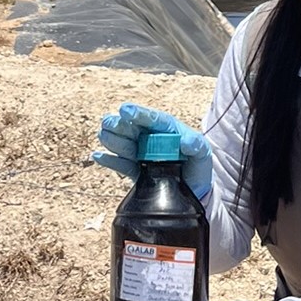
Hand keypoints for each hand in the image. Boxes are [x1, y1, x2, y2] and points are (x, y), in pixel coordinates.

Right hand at [91, 102, 211, 198]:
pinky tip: (98, 156)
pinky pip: (121, 165)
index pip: (152, 119)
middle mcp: (151, 139)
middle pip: (133, 130)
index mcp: (166, 130)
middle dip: (119, 125)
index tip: (125, 110)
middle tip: (107, 121)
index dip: (139, 114)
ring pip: (124, 145)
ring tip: (103, 134)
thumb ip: (197, 146)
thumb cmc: (198, 166)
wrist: (194, 190)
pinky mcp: (136, 171)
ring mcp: (142, 154)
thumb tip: (186, 142)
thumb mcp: (203, 154)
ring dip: (112, 139)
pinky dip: (109, 161)